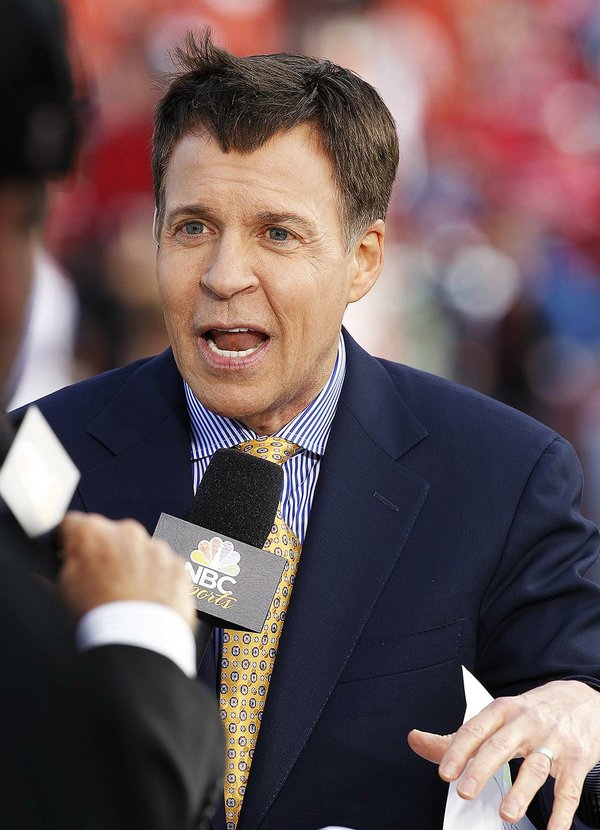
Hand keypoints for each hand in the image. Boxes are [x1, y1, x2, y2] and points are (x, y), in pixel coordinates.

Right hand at [58, 512, 195, 629]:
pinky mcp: (179, 567)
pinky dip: (159, 582)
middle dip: (107, 557)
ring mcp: (156, 549)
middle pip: (112, 538)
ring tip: (127, 601)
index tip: (71, 555)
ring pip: (142, 553)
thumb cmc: (98, 623)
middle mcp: (127, 534)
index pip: (72, 525)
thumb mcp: (61, 594)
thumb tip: (59, 569)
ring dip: (135, 569)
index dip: (69, 542)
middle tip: (101, 588)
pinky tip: (147, 605)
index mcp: (91, 534)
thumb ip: (63, 570)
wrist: (136, 647)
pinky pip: (166, 569)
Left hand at [408, 679, 599, 829]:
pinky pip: (569, 788)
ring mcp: (553, 741)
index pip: (475, 729)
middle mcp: (526, 723)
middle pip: (500, 746)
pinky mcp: (576, 760)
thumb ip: (457, 735)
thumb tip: (415, 740)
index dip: (458, 751)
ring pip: (534, 768)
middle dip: (481, 769)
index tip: (445, 772)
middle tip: (465, 792)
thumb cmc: (531, 713)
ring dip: (521, 793)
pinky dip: (562, 812)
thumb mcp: (497, 716)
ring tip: (506, 814)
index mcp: (502, 710)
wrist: (582, 699)